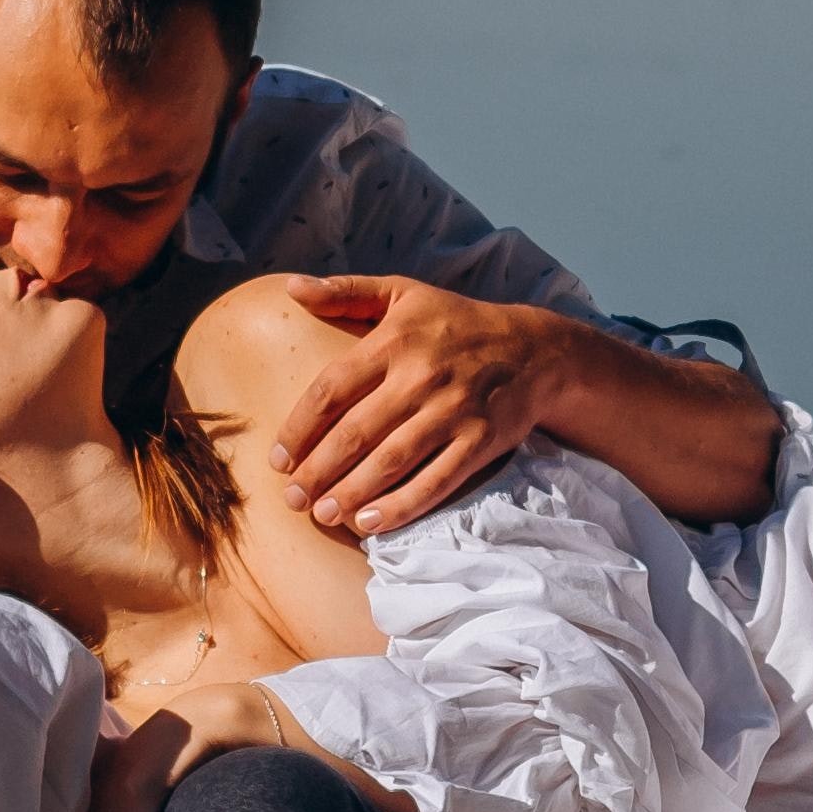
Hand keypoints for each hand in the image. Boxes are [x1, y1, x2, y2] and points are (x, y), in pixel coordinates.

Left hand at [272, 276, 568, 536]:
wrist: (535, 350)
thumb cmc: (458, 323)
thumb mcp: (404, 293)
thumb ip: (346, 292)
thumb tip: (291, 288)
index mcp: (395, 341)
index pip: (332, 389)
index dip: (299, 428)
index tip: (278, 459)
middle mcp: (421, 377)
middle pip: (355, 432)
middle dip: (317, 471)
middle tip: (292, 499)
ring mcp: (453, 411)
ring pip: (391, 461)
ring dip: (351, 492)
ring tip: (322, 514)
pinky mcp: (481, 441)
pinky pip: (436, 480)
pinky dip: (402, 505)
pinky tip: (371, 523)